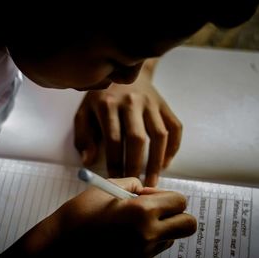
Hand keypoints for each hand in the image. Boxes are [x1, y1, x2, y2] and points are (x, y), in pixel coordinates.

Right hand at [0, 178, 195, 257]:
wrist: (58, 249)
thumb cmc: (78, 216)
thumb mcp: (105, 188)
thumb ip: (132, 184)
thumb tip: (147, 190)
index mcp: (142, 212)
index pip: (179, 202)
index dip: (167, 195)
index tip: (150, 195)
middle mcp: (148, 235)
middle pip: (188, 225)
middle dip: (177, 214)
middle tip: (157, 209)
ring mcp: (143, 254)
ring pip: (172, 238)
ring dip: (162, 227)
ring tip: (136, 222)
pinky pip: (155, 249)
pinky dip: (149, 240)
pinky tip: (128, 235)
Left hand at [74, 59, 181, 185]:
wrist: (124, 71)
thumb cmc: (100, 98)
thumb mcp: (84, 113)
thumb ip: (84, 137)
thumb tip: (89, 161)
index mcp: (108, 104)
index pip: (113, 139)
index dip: (115, 163)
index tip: (115, 180)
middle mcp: (131, 102)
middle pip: (137, 138)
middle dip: (136, 165)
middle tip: (136, 186)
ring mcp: (151, 103)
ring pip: (159, 134)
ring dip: (157, 161)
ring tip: (153, 180)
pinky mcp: (164, 105)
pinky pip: (175, 127)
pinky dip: (173, 147)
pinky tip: (166, 163)